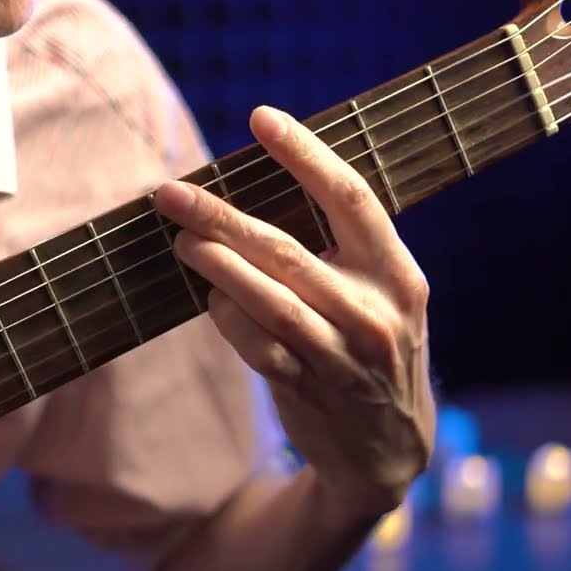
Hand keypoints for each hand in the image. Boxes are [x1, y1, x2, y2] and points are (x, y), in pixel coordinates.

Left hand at [156, 106, 435, 520]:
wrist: (389, 452)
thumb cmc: (372, 352)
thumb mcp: (381, 298)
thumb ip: (342, 253)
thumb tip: (256, 195)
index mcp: (398, 274)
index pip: (351, 197)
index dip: (305, 154)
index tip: (261, 118)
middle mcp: (376, 312)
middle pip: (288, 248)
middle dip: (222, 216)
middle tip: (172, 192)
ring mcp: (343, 356)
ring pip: (268, 299)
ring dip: (216, 265)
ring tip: (180, 240)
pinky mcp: (310, 391)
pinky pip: (257, 347)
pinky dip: (228, 319)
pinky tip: (209, 299)